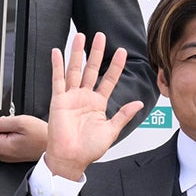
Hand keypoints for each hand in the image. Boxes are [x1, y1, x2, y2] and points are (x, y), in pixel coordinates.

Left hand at [0, 115, 49, 163]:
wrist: (54, 147)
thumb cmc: (41, 136)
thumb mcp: (20, 122)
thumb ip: (0, 122)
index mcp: (1, 145)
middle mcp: (1, 152)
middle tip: (15, 123)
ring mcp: (6, 154)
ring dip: (4, 129)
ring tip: (22, 129)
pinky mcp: (10, 154)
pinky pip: (3, 140)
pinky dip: (8, 133)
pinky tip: (21, 133)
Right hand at [41, 32, 145, 180]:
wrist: (71, 158)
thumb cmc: (88, 149)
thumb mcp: (111, 131)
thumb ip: (123, 115)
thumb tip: (138, 104)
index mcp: (98, 104)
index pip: (109, 79)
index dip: (115, 65)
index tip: (121, 52)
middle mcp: (84, 98)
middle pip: (92, 69)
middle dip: (96, 52)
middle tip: (100, 36)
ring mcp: (71, 97)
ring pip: (75, 70)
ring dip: (77, 53)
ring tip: (81, 37)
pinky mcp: (59, 100)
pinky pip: (58, 80)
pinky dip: (57, 65)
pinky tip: (57, 52)